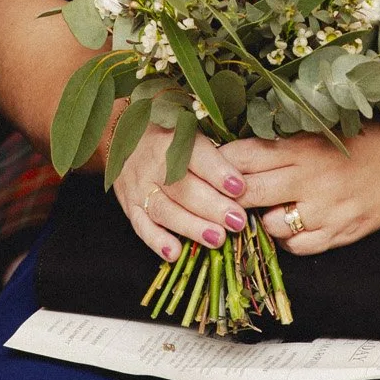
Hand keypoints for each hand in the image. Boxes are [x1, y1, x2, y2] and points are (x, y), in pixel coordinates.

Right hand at [112, 121, 251, 260]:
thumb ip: (216, 144)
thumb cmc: (170, 132)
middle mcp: (153, 163)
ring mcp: (138, 186)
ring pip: (164, 209)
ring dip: (191, 226)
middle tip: (237, 221)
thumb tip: (254, 161)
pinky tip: (175, 253)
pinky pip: (141, 226)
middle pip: (182, 187)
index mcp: (172, 138)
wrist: (125, 135)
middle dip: (212, 207)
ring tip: (217, 239)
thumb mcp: (190, 126)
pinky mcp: (129, 206)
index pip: (196, 156)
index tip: (240, 188)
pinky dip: (157, 241)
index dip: (218, 172)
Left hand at [223, 129, 379, 255]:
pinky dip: (288, 240)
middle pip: (248, 192)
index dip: (220, 164)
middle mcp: (311, 178)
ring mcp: (326, 209)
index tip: (210, 167)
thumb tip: (232, 152)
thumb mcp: (320, 130)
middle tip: (223, 197)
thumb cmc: (364, 141)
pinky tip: (292, 226)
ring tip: (266, 211)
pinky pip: (297, 247)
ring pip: (269, 225)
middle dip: (229, 197)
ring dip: (261, 221)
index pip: (243, 156)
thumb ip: (281, 142)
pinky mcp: (340, 232)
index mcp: (302, 145)